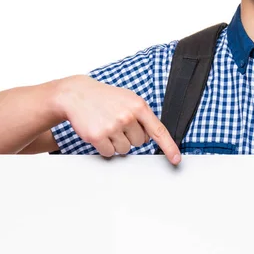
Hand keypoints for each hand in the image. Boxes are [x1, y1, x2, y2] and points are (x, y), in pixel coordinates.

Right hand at [55, 75, 180, 163]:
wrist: (77, 94)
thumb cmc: (105, 98)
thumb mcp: (129, 99)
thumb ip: (143, 116)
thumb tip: (151, 137)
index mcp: (138, 106)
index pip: (159, 131)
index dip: (169, 147)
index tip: (176, 159)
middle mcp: (127, 116)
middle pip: (139, 143)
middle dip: (130, 136)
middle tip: (118, 123)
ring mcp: (112, 126)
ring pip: (124, 149)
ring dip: (117, 142)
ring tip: (107, 126)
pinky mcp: (98, 136)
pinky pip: (109, 153)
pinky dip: (105, 147)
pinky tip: (99, 132)